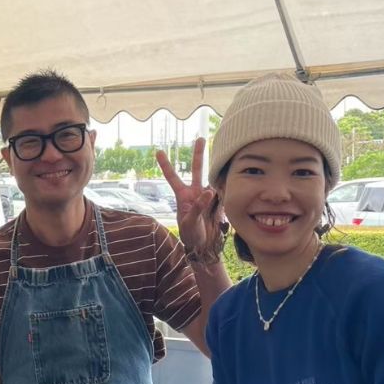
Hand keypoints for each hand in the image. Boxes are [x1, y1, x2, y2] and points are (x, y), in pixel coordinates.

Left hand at [157, 139, 223, 261]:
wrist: (202, 246)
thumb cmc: (190, 234)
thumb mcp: (190, 222)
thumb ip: (198, 206)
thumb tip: (209, 191)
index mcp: (183, 196)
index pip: (172, 177)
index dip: (165, 165)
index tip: (158, 151)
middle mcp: (195, 193)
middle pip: (197, 170)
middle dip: (199, 154)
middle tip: (200, 138)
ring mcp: (207, 197)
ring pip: (213, 181)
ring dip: (219, 182)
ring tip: (215, 203)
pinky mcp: (218, 202)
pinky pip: (223, 193)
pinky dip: (226, 195)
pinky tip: (225, 205)